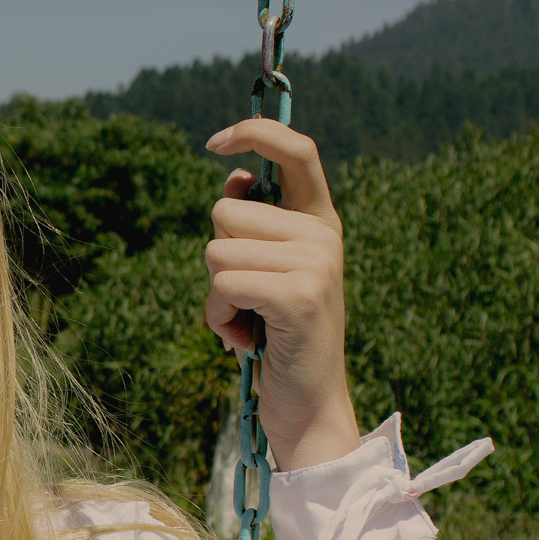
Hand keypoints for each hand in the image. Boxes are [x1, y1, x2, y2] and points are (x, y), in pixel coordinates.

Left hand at [204, 118, 359, 471]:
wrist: (308, 408)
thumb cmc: (277, 338)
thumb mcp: (266, 271)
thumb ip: (253, 223)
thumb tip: (232, 175)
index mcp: (320, 221)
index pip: (296, 149)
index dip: (255, 131)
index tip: (214, 141)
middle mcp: (324, 235)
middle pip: (226, 211)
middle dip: (218, 259)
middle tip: (249, 300)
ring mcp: (316, 263)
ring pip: (217, 251)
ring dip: (216, 295)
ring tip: (250, 321)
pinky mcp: (299, 296)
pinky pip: (223, 285)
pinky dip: (220, 317)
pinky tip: (246, 340)